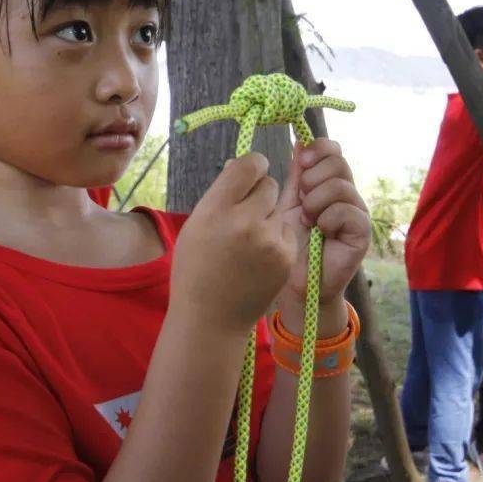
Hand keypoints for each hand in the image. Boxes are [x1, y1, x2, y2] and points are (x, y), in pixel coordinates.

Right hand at [171, 153, 295, 333]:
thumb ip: (220, 193)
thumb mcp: (196, 225)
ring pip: (279, 208)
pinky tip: (259, 256)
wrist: (210, 318)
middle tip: (244, 213)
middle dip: (260, 193)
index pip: (249, 165)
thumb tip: (242, 163)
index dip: (251, 167)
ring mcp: (269, 241)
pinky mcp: (286, 256)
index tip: (248, 174)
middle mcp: (244, 221)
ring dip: (268, 216)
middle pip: (269, 184)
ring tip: (248, 242)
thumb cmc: (196, 268)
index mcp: (215, 210)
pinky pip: (286, 230)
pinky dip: (276, 237)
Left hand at [275, 139, 369, 304]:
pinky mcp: (361, 231)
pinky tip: (320, 233)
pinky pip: (346, 210)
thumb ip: (296, 175)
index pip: (332, 150)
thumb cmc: (288, 243)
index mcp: (327, 182)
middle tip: (301, 201)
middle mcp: (346, 193)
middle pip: (337, 162)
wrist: (294, 281)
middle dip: (312, 178)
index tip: (301, 163)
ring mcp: (356, 211)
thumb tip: (299, 142)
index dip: (317, 149)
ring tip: (307, 221)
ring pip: (340, 185)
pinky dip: (327, 219)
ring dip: (315, 202)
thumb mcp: (288, 203)